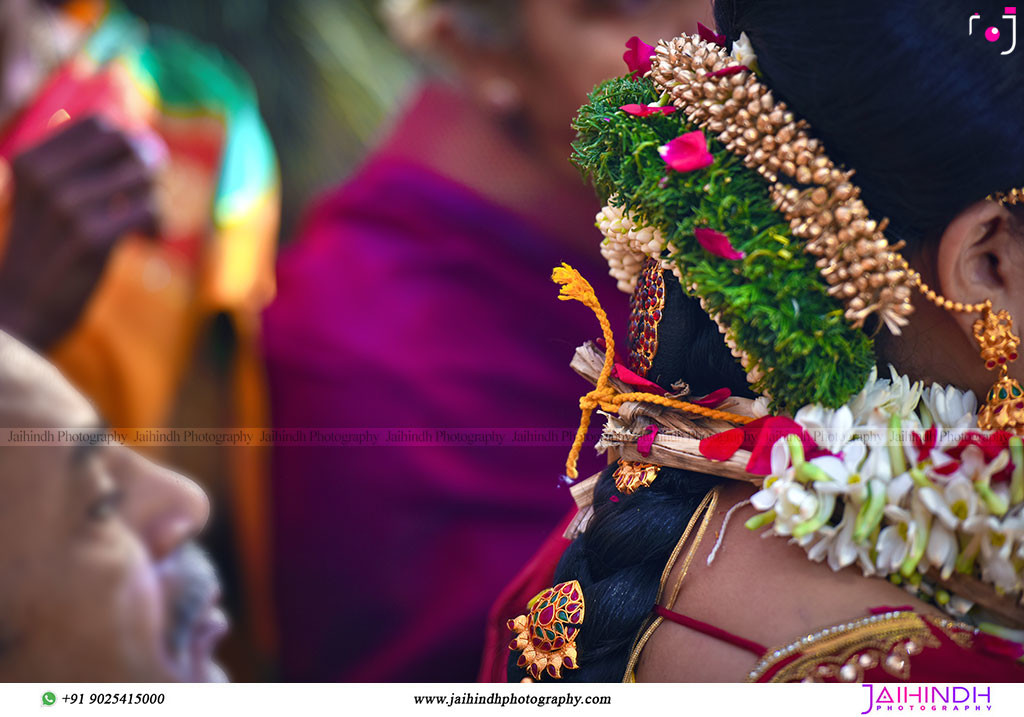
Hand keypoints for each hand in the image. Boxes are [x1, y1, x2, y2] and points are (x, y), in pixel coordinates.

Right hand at [0, 116, 156, 348]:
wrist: (24, 306)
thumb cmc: (46, 249)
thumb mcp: (47, 196)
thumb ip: (80, 165)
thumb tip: (134, 131)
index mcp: (31, 160)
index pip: (98, 122)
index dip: (127, 141)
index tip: (131, 166)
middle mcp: (46, 177)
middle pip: (126, 143)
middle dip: (147, 165)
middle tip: (146, 192)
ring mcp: (67, 206)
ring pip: (143, 178)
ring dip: (153, 200)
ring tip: (142, 223)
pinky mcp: (91, 238)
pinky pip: (149, 211)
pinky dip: (157, 226)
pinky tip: (146, 241)